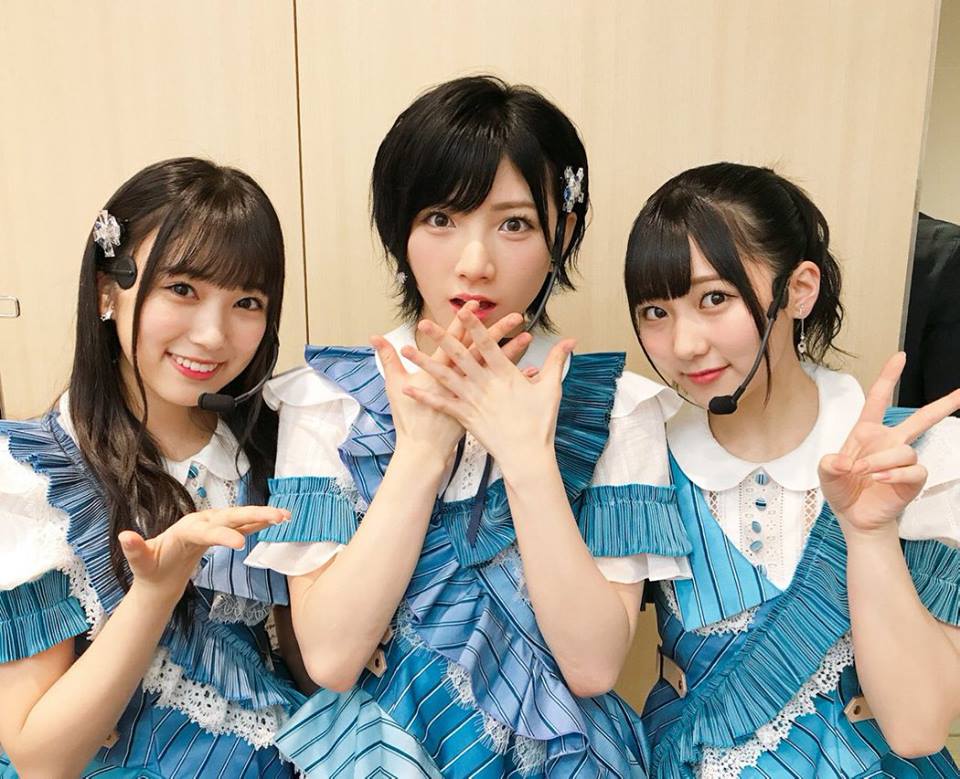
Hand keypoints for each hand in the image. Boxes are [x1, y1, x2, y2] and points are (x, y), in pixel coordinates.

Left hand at [119, 505, 288, 596]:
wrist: (159, 572)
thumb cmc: (151, 568)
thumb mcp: (140, 563)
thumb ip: (135, 549)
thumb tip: (124, 536)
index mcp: (185, 529)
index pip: (207, 530)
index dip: (223, 536)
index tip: (240, 546)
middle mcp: (202, 521)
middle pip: (231, 516)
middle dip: (255, 515)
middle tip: (278, 517)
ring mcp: (213, 525)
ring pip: (241, 518)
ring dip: (263, 516)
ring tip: (286, 516)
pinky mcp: (221, 533)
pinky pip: (243, 526)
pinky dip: (259, 523)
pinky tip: (276, 521)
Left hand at [401, 306, 574, 475]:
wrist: (527, 455)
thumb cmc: (540, 423)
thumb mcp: (550, 388)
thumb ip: (556, 361)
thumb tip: (570, 341)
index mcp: (505, 375)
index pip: (487, 344)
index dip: (475, 326)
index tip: (463, 311)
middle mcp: (485, 385)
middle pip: (459, 356)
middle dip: (441, 337)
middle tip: (424, 323)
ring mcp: (473, 401)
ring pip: (444, 376)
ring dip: (425, 362)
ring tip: (407, 350)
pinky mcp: (465, 417)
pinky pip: (441, 404)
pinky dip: (425, 396)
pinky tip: (408, 387)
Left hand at [819, 352, 959, 534]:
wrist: (854, 517)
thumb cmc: (842, 489)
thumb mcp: (827, 473)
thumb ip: (829, 464)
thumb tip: (840, 461)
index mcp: (867, 433)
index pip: (879, 400)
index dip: (889, 377)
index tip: (900, 357)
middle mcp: (889, 442)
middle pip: (920, 419)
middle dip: (942, 405)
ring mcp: (902, 460)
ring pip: (904, 450)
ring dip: (881, 461)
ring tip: (865, 473)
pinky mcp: (912, 479)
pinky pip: (913, 469)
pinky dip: (895, 474)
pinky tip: (880, 480)